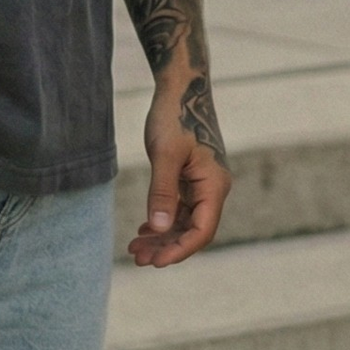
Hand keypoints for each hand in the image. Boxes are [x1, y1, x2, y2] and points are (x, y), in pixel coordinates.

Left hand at [129, 76, 232, 267]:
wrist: (183, 87)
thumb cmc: (175, 116)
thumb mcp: (165, 154)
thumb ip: (163, 192)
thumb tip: (160, 227)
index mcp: (214, 185)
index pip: (202, 231)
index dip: (179, 250)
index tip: (155, 262)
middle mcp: (213, 188)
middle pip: (193, 231)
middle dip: (167, 247)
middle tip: (138, 259)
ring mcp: (203, 184)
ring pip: (185, 222)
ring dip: (162, 237)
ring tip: (135, 249)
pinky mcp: (192, 178)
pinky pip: (181, 209)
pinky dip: (163, 221)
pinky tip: (144, 230)